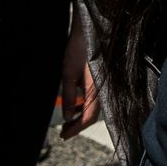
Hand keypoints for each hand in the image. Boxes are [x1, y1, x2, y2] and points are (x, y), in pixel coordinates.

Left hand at [59, 18, 100, 139]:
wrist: (89, 29)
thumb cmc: (78, 50)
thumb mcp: (68, 74)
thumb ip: (69, 97)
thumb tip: (68, 116)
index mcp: (96, 90)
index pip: (88, 118)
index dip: (75, 129)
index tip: (63, 135)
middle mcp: (103, 90)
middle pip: (92, 115)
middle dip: (78, 124)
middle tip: (63, 131)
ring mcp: (103, 85)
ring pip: (93, 107)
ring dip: (81, 114)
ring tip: (67, 119)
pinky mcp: (101, 79)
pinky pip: (94, 97)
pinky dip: (84, 104)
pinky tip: (75, 103)